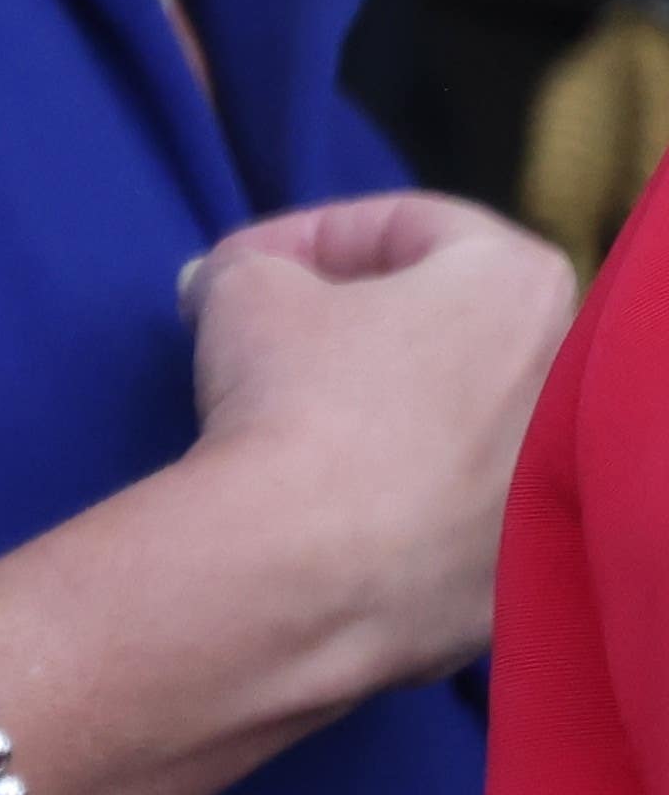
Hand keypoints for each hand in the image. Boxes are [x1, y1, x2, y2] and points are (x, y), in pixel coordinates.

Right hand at [171, 189, 578, 702]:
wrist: (310, 569)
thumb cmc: (293, 398)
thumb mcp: (242, 285)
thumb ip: (252, 265)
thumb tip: (230, 283)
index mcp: (522, 285)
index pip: (406, 225)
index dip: (301, 233)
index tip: (230, 267)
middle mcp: (563, 378)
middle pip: (446, 319)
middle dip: (349, 316)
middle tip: (261, 331)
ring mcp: (545, 483)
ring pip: (451, 414)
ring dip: (373, 401)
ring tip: (283, 412)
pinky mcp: (512, 568)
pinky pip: (443, 503)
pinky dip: (386, 488)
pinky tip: (314, 493)